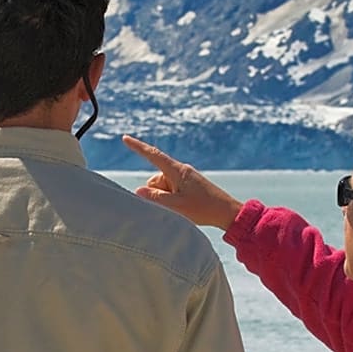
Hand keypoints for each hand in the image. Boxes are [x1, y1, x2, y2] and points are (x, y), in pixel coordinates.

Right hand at [121, 135, 242, 229]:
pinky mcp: (189, 185)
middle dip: (155, 193)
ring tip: (182, 209)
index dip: (137, 147)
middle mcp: (180, 171)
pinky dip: (172, 199)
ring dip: (164, 198)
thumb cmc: (203, 209)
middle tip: (173, 206)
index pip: (152, 155)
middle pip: (155, 179)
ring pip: (163, 187)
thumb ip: (155, 198)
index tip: (125, 138)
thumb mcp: (176, 206)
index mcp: (176, 171)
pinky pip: (172, 190)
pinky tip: (185, 208)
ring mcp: (185, 178)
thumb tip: (138, 190)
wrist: (227, 212)